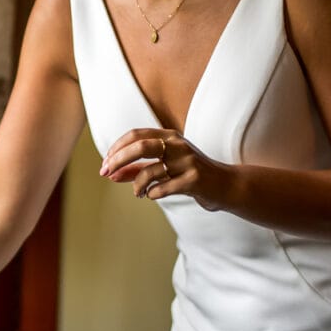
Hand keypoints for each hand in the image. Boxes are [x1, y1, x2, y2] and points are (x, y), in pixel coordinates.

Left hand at [99, 128, 227, 209]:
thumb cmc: (190, 174)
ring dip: (136, 185)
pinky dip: (152, 193)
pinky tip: (152, 195)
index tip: (105, 164)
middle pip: (140, 146)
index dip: (116, 148)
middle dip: (118, 160)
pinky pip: (163, 188)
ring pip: (150, 170)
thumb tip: (110, 175)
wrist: (226, 185)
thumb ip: (137, 170)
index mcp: (169, 136)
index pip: (135, 135)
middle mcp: (178, 145)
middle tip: (106, 174)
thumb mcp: (163, 168)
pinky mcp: (194, 179)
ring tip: (137, 193)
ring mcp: (187, 161)